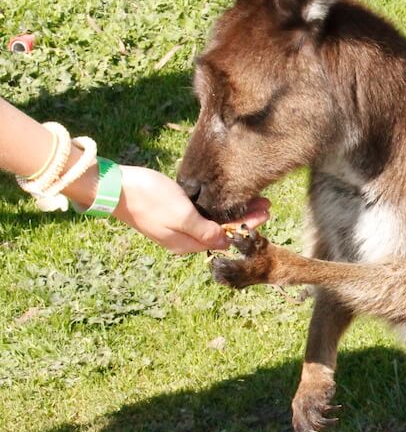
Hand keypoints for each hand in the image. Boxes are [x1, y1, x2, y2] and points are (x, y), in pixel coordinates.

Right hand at [113, 166, 269, 253]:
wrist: (113, 187)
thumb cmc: (149, 199)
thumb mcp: (182, 216)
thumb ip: (206, 231)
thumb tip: (227, 242)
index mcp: (188, 244)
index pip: (227, 237)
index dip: (248, 224)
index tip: (266, 211)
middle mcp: (183, 239)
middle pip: (222, 230)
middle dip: (245, 217)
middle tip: (266, 203)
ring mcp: (175, 227)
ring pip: (212, 221)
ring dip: (232, 211)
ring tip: (252, 199)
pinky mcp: (168, 213)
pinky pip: (199, 214)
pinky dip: (216, 207)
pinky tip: (224, 198)